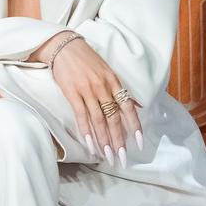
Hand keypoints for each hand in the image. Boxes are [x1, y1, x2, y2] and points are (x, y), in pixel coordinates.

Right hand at [34, 33, 141, 167]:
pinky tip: (90, 144)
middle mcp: (104, 87)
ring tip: (107, 156)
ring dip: (104, 140)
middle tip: (122, 158)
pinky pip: (81, 115)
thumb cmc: (87, 60)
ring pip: (99, 120)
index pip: (128, 107)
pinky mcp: (72, 93)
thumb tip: (137, 106)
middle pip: (114, 118)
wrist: (65, 47)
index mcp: (115, 82)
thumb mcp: (108, 72)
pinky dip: (86, 131)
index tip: (139, 143)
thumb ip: (120, 90)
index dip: (134, 125)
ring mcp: (88, 90)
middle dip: (119, 140)